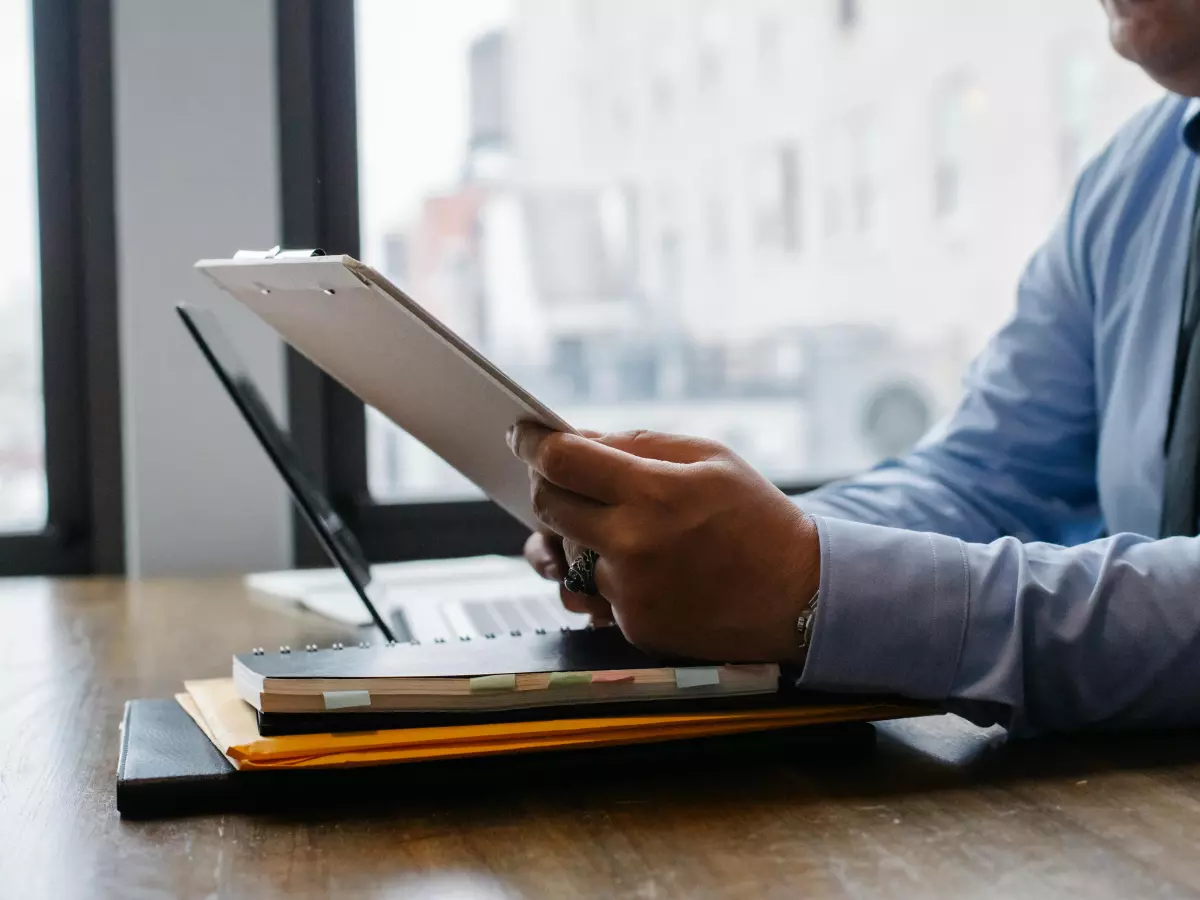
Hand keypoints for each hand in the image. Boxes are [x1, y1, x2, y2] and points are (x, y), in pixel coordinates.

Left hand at [509, 425, 820, 662]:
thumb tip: (577, 438)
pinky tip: (635, 563)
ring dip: (570, 533)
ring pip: (562, 555)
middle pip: (549, 506)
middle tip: (558, 473)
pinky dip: (603, 574)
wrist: (800, 596)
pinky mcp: (633, 627)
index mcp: (655, 493)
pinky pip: (592, 593)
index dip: (532, 442)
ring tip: (600, 521)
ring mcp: (630, 592)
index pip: (562, 460)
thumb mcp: (710, 458)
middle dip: (544, 483)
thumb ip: (638, 444)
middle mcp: (634, 546)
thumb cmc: (756, 518)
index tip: (522, 433)